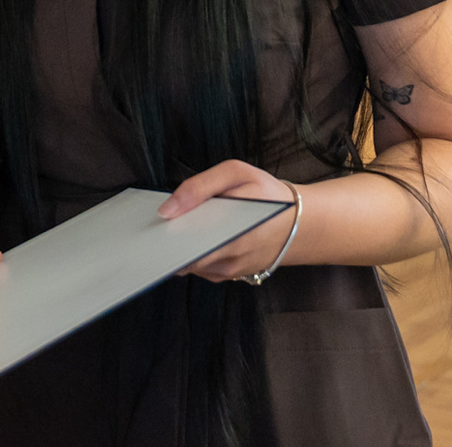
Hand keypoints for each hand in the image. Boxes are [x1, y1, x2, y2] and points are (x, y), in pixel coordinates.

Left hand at [160, 159, 299, 282]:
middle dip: (167, 245)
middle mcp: (231, 258)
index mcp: (233, 232)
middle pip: (184, 259)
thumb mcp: (237, 174)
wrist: (299, 223)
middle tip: (156, 227)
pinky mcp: (229, 276)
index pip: (187, 245)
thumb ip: (200, 187)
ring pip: (189, 265)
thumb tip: (167, 209)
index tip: (151, 227)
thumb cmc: (266, 195)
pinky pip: (200, 268)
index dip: (165, 238)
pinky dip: (191, 254)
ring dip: (179, 249)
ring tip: (175, 228)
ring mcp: (230, 272)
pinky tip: (191, 237)